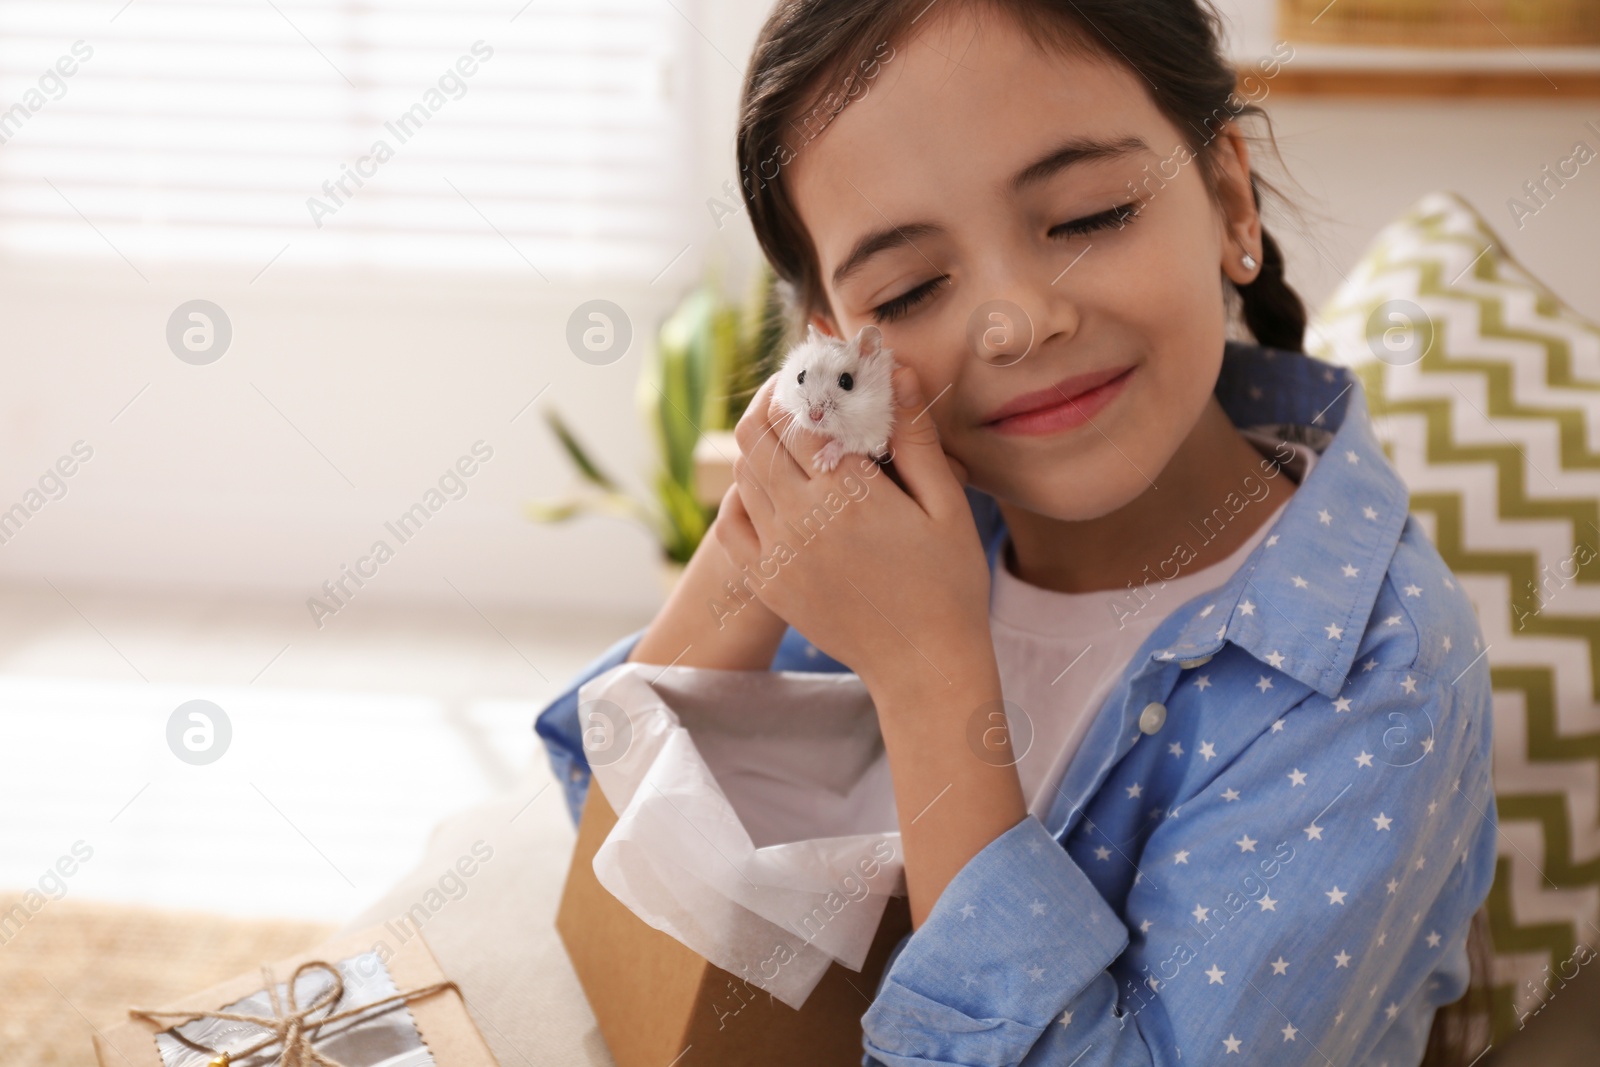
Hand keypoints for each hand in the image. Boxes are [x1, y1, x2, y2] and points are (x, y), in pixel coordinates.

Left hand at [714, 363, 991, 693]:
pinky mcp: (766, 580)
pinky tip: (768, 483)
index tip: (819, 366)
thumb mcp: (945, 504)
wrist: (922, 664)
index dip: (805, 381)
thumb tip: (895, 370)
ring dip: (760, 443)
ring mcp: (777, 553)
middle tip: (798, 389)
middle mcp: (801, 520)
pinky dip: (742, 493)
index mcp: (848, 495)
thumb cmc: (947, 583)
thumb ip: (915, 436)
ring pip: (742, 473)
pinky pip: (731, 522)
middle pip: (757, 435)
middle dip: (774, 402)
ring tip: (789, 430)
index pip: (801, 413)